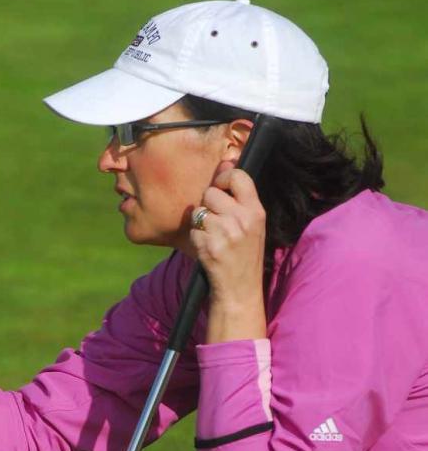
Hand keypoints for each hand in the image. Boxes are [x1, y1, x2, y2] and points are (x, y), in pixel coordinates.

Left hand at [189, 165, 265, 309]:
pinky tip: (209, 248)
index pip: (238, 176)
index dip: (224, 176)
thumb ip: (240, 197)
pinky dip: (197, 238)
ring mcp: (225, 233)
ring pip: (199, 211)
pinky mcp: (209, 245)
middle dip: (209, 205)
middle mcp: (242, 219)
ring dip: (201, 223)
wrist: (240, 288)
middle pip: (211, 193)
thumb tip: (225, 162)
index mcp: (256, 211)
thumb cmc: (245, 254)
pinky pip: (193, 229)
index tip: (220, 186)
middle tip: (218, 221)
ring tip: (214, 236)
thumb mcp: (252, 224)